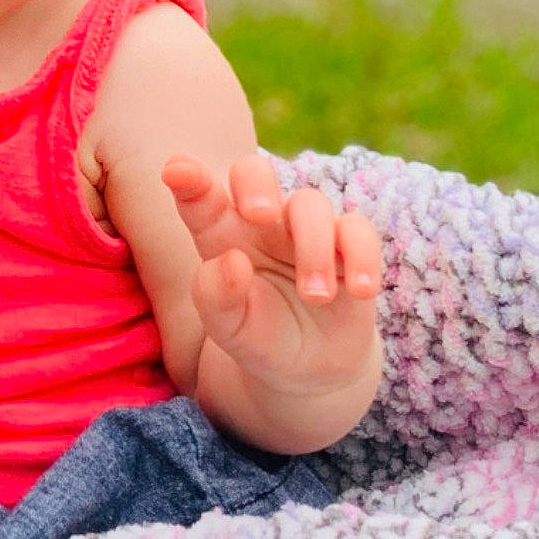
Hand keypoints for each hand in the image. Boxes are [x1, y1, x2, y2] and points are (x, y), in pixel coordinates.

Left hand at [162, 153, 381, 399]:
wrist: (309, 367)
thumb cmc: (258, 337)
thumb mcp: (228, 329)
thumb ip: (216, 298)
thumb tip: (231, 261)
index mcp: (221, 236)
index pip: (200, 200)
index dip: (188, 180)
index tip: (176, 171)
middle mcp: (261, 223)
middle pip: (254, 173)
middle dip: (255, 184)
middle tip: (260, 215)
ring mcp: (305, 229)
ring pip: (310, 204)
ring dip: (313, 248)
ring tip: (315, 297)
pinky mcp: (347, 245)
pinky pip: (357, 230)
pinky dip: (362, 256)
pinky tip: (360, 290)